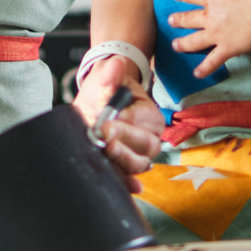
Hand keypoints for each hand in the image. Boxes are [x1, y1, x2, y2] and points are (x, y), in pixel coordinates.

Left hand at [73, 54, 164, 192]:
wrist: (99, 101)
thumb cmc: (107, 89)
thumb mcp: (106, 77)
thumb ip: (111, 73)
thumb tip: (116, 64)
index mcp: (150, 116)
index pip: (142, 121)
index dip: (126, 123)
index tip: (108, 123)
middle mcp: (149, 138)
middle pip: (145, 147)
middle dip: (124, 143)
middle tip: (104, 136)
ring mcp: (137, 155)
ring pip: (137, 164)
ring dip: (122, 162)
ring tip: (107, 153)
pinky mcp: (122, 166)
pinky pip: (127, 178)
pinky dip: (126, 183)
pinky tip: (128, 187)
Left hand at [169, 0, 250, 76]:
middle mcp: (210, 16)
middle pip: (189, 18)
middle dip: (178, 20)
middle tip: (171, 22)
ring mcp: (216, 34)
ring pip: (195, 40)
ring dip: (184, 44)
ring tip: (176, 46)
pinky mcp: (227, 48)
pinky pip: (213, 60)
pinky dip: (204, 68)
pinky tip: (197, 74)